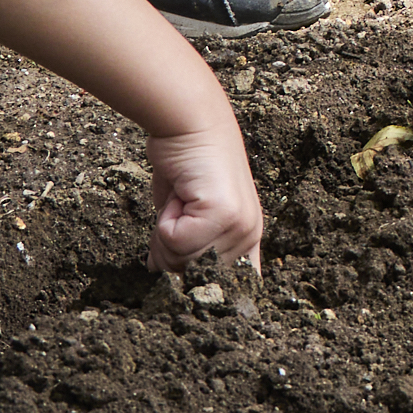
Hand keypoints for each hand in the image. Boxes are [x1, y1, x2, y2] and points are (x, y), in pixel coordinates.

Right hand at [144, 121, 265, 273]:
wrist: (190, 124)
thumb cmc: (188, 165)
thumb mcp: (190, 216)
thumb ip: (187, 250)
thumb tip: (162, 275)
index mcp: (248, 238)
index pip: (233, 287)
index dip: (203, 288)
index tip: (186, 282)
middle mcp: (250, 234)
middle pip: (194, 280)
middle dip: (172, 254)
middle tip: (176, 214)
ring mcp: (241, 225)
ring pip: (183, 262)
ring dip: (165, 235)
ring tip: (180, 201)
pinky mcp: (224, 214)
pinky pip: (176, 241)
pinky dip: (164, 220)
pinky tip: (178, 195)